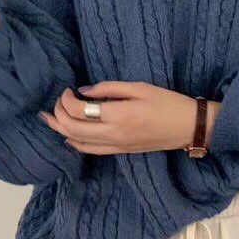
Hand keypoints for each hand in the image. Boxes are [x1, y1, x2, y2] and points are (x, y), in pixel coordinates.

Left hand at [39, 82, 219, 154]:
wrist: (188, 127)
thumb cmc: (167, 103)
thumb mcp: (140, 87)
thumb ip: (109, 88)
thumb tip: (84, 91)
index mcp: (118, 115)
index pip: (79, 110)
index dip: (67, 100)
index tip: (68, 89)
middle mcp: (113, 134)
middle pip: (73, 128)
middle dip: (59, 114)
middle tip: (56, 102)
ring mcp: (116, 146)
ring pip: (78, 142)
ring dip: (61, 130)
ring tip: (50, 119)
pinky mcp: (121, 151)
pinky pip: (92, 151)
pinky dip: (76, 143)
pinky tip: (69, 136)